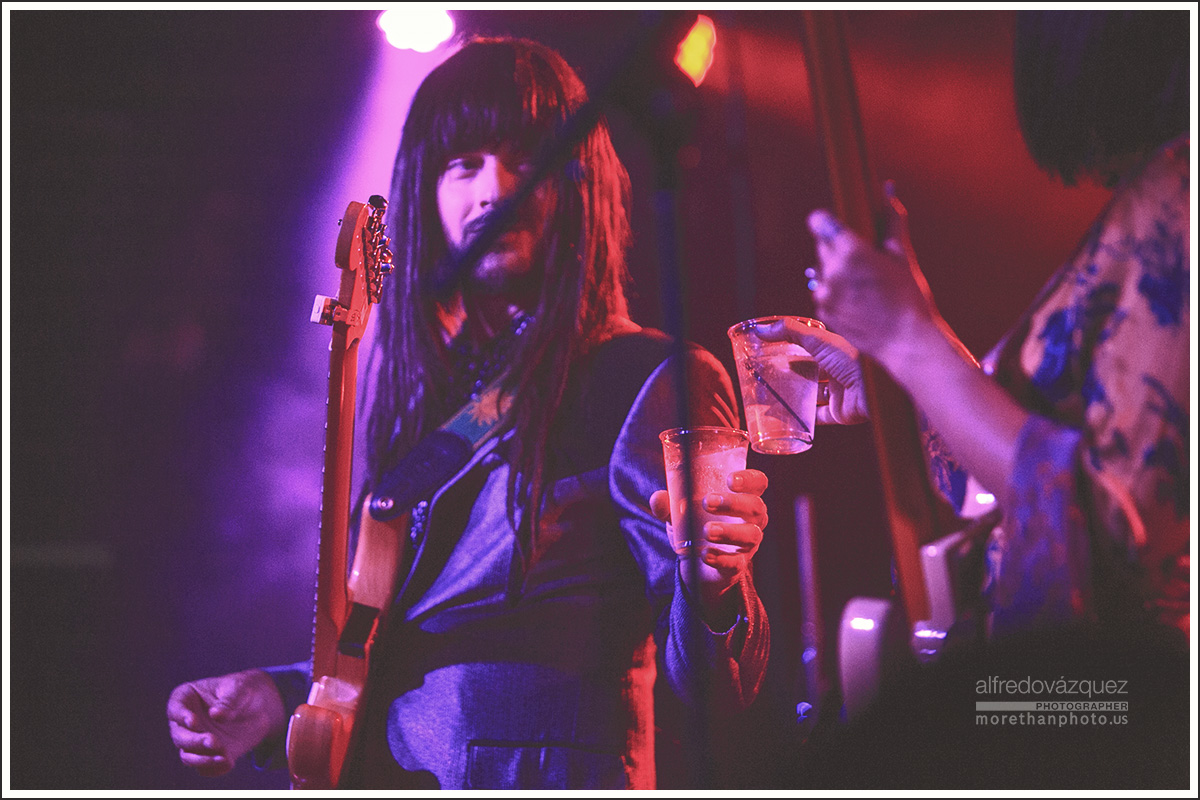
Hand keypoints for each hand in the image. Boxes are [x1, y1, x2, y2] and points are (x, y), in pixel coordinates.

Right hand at [167, 669, 287, 776]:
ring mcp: (195, 740)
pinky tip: (228, 763)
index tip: (193, 721)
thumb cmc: (243, 690)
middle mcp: (185, 723)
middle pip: (179, 736)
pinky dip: (214, 769)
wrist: (259, 707)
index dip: (180, 716)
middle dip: (194, 741)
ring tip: (222, 757)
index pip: (175, 708)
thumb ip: (229, 701)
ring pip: (187, 756)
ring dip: (201, 759)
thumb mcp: (239, 689)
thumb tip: (215, 715)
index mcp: (186, 699)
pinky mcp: (208, 755)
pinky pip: (205, 768)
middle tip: (213, 741)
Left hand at [650, 468, 768, 625]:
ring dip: (729, 531)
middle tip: (706, 502)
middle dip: (733, 503)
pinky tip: (704, 554)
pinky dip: (720, 557)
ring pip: (751, 535)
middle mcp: (751, 519)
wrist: (695, 563)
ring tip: (707, 531)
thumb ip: (668, 504)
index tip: (730, 479)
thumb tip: (657, 498)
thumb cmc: (695, 524)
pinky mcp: (738, 565)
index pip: (758, 482)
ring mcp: (747, 544)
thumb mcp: (680, 511)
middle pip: (756, 506)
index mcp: (742, 497)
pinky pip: (735, 562)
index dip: (749, 479)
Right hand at [752, 321, 867, 424]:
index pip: (808, 349)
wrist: (873, 389)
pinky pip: (819, 416)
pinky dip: (805, 417)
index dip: (790, 350)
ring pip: (812, 395)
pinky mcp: (839, 412)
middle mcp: (836, 371)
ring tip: (773, 398)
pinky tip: (790, 417)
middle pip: (809, 372)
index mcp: (833, 352)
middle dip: (790, 374)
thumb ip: (790, 332)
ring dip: (796, 397)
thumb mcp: (818, 341)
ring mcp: (838, 392)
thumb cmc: (850, 360)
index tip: (769, 352)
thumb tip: (761, 329)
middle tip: (767, 377)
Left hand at [806, 182, 942, 371]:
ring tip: (863, 283)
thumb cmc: (909, 297)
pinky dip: (835, 291)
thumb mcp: (902, 254)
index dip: (827, 221)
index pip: (820, 222)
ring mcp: (824, 294)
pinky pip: (823, 291)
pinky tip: (858, 300)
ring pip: (822, 269)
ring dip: (836, 270)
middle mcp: (832, 271)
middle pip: (822, 245)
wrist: (906, 342)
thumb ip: (891, 219)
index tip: (836, 224)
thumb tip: (887, 188)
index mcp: (851, 252)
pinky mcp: (823, 311)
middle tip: (863, 258)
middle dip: (838, 246)